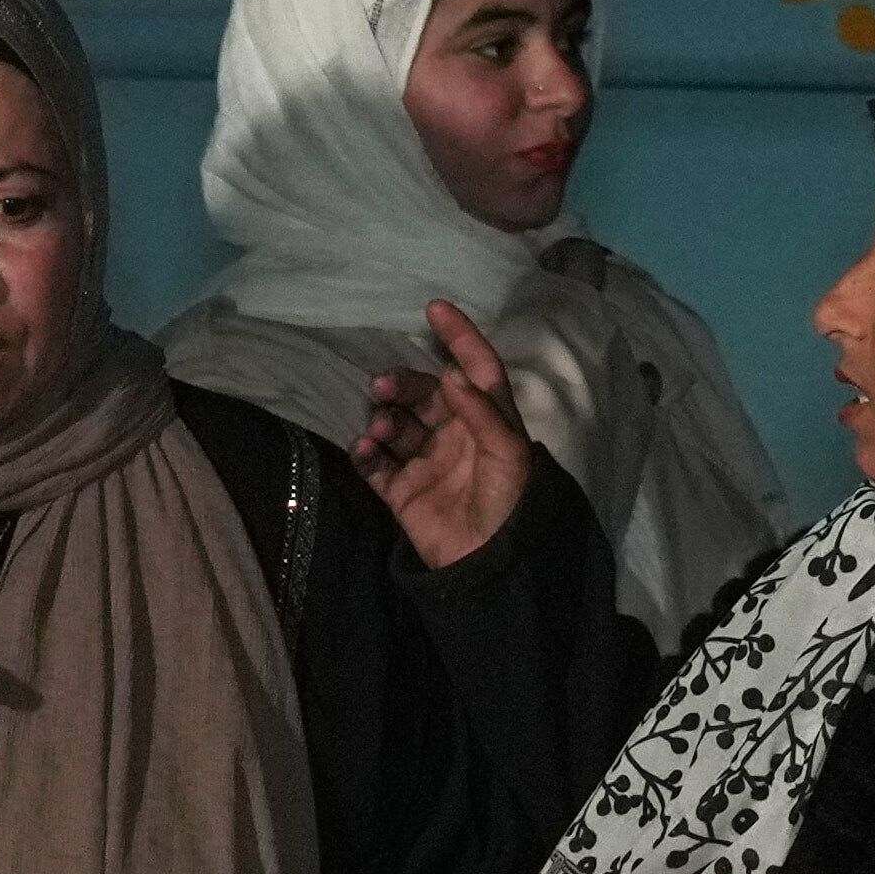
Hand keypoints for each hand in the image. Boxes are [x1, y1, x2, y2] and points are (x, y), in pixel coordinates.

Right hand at [359, 299, 538, 574]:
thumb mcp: (508, 454)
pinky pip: (376, 465)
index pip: (474, 367)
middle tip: (383, 386)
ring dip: (383, 419)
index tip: (435, 308)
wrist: (491, 564)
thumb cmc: (510, 503)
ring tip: (380, 428)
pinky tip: (364, 450)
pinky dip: (366, 455)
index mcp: (486, 418)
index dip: (459, 337)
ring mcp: (425, 461)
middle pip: (423, 393)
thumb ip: (482, 413)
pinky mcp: (402, 491)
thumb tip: (451, 375)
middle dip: (402, 384)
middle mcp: (453, 433)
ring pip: (395, 425)